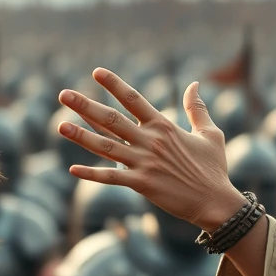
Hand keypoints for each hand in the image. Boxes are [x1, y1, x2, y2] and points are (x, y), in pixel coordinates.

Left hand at [57, 68, 247, 232]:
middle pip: (111, 119)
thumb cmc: (213, 168)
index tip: (96, 72)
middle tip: (63, 94)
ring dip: (81, 136)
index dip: (114, 85)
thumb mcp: (210, 134)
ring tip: (60, 125)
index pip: (134, 100)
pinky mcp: (141, 184)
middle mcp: (150, 141)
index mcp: (163, 126)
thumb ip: (197, 108)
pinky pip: (111, 178)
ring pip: (105, 146)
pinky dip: (92, 174)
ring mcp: (143, 163)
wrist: (215, 202)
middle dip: (85, 106)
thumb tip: (194, 84)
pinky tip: (73, 169)